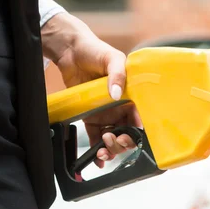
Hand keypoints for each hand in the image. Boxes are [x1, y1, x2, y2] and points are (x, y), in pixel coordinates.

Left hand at [42, 12, 141, 167]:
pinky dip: (97, 149)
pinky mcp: (90, 117)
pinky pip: (95, 136)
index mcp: (131, 97)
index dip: (136, 132)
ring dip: (110, 149)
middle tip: (113, 141)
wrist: (71, 50)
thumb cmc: (96, 50)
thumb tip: (117, 94)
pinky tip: (96, 158)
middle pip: (127, 134)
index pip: (139, 120)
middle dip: (122, 144)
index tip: (128, 136)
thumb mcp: (113, 58)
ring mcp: (106, 114)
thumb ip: (118, 74)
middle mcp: (120, 108)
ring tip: (102, 150)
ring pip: (112, 139)